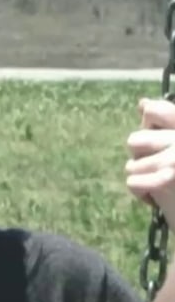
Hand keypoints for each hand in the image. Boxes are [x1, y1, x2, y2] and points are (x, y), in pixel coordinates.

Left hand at [126, 98, 174, 228]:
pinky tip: (160, 198)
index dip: (149, 123)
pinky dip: (142, 194)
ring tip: (165, 184)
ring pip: (132, 164)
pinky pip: (132, 182)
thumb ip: (167, 123)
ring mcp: (174, 160)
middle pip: (135, 141)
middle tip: (165, 170)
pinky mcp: (164, 181)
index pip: (155, 111)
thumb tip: (143, 103)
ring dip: (143, 177)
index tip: (156, 132)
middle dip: (143, 157)